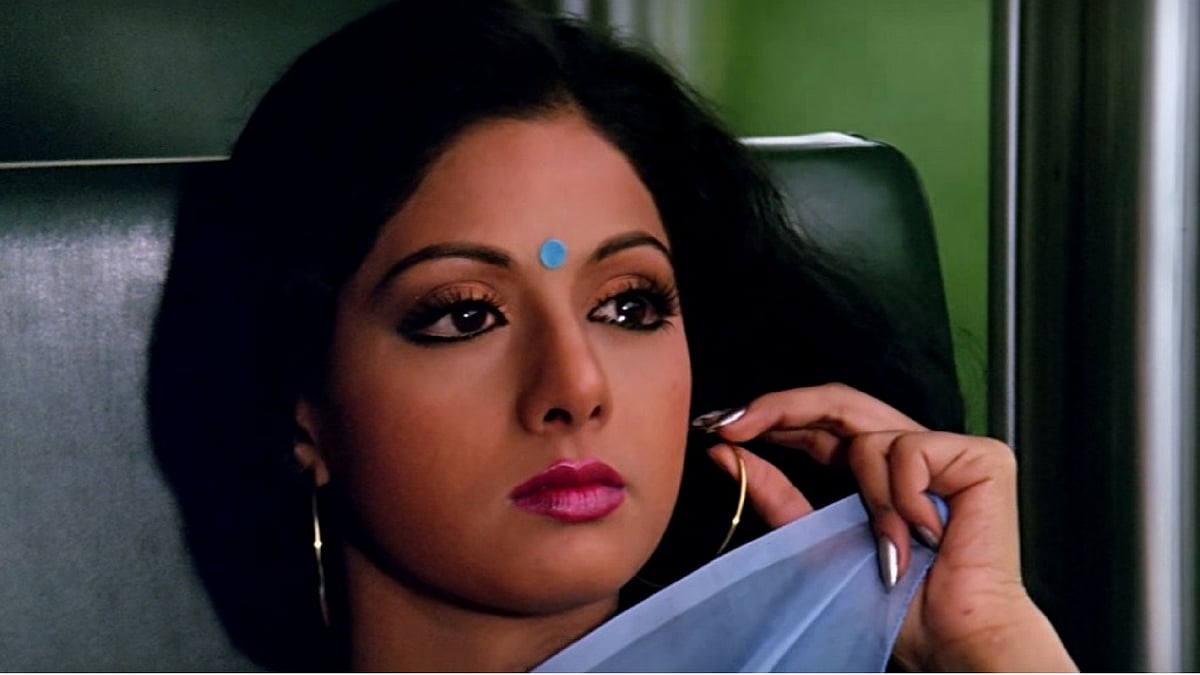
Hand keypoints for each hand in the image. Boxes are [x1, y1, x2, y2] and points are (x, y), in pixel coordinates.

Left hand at [696, 383, 1075, 671]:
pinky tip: (927, 534)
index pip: (819, 422)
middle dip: (779, 409)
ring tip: (891, 548)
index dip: (771, 414)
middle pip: (839, 402)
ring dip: (868, 498)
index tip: (717, 424)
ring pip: (868, 437)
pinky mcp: (982, 457)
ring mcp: (949, 450)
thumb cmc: (892, 604)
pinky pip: (910, 450)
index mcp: (875, 470)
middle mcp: (912, 450)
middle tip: (730, 424)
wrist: (952, 638)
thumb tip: (724, 449)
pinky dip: (904, 497)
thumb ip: (776, 493)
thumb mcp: (814, 540)